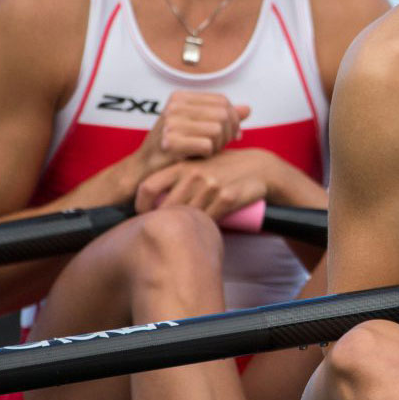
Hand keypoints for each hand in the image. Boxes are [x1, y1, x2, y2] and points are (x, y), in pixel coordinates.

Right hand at [132, 91, 250, 176]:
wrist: (145, 169)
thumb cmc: (174, 148)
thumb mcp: (198, 127)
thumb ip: (222, 117)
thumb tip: (248, 109)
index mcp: (180, 97)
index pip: (222, 101)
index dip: (233, 119)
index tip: (232, 135)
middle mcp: (174, 106)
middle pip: (223, 115)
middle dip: (228, 134)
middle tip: (220, 147)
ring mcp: (170, 123)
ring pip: (217, 130)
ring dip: (218, 146)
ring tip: (206, 152)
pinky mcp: (170, 142)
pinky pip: (207, 145)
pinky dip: (208, 155)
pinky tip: (198, 158)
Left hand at [134, 148, 273, 218]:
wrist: (258, 167)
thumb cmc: (223, 168)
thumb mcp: (197, 165)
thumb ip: (175, 177)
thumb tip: (149, 200)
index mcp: (182, 166)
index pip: (148, 187)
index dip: (140, 205)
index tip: (143, 215)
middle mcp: (194, 175)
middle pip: (164, 208)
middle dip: (161, 223)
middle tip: (162, 232)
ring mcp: (210, 187)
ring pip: (186, 217)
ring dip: (183, 228)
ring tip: (181, 234)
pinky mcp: (227, 198)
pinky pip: (207, 221)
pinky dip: (202, 229)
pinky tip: (201, 232)